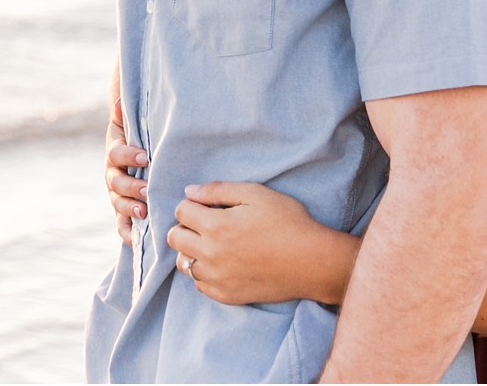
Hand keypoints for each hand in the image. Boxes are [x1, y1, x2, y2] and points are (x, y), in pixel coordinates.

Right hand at [105, 97, 148, 244]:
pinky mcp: (124, 209)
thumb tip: (118, 102)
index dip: (127, 155)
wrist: (138, 150)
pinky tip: (135, 240)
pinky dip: (126, 232)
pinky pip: (121, 224)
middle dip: (131, 186)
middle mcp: (113, 173)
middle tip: (147, 189)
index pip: (116, 153)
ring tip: (144, 212)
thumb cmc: (141, 135)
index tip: (144, 157)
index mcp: (115, 151)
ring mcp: (117, 193)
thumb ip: (127, 115)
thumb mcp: (134, 123)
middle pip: (116, 182)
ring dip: (129, 208)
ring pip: (118, 203)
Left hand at [167, 181, 359, 306]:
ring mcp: (217, 278)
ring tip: (212, 244)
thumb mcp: (256, 194)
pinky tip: (221, 264)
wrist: (312, 262)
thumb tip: (190, 191)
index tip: (207, 205)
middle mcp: (211, 254)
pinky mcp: (227, 295)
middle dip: (185, 226)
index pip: (181, 211)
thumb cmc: (288, 222)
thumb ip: (219, 190)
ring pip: (184, 264)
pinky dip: (204, 272)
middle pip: (175, 238)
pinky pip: (199, 285)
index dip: (192, 204)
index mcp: (216, 226)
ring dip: (192, 251)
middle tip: (205, 223)